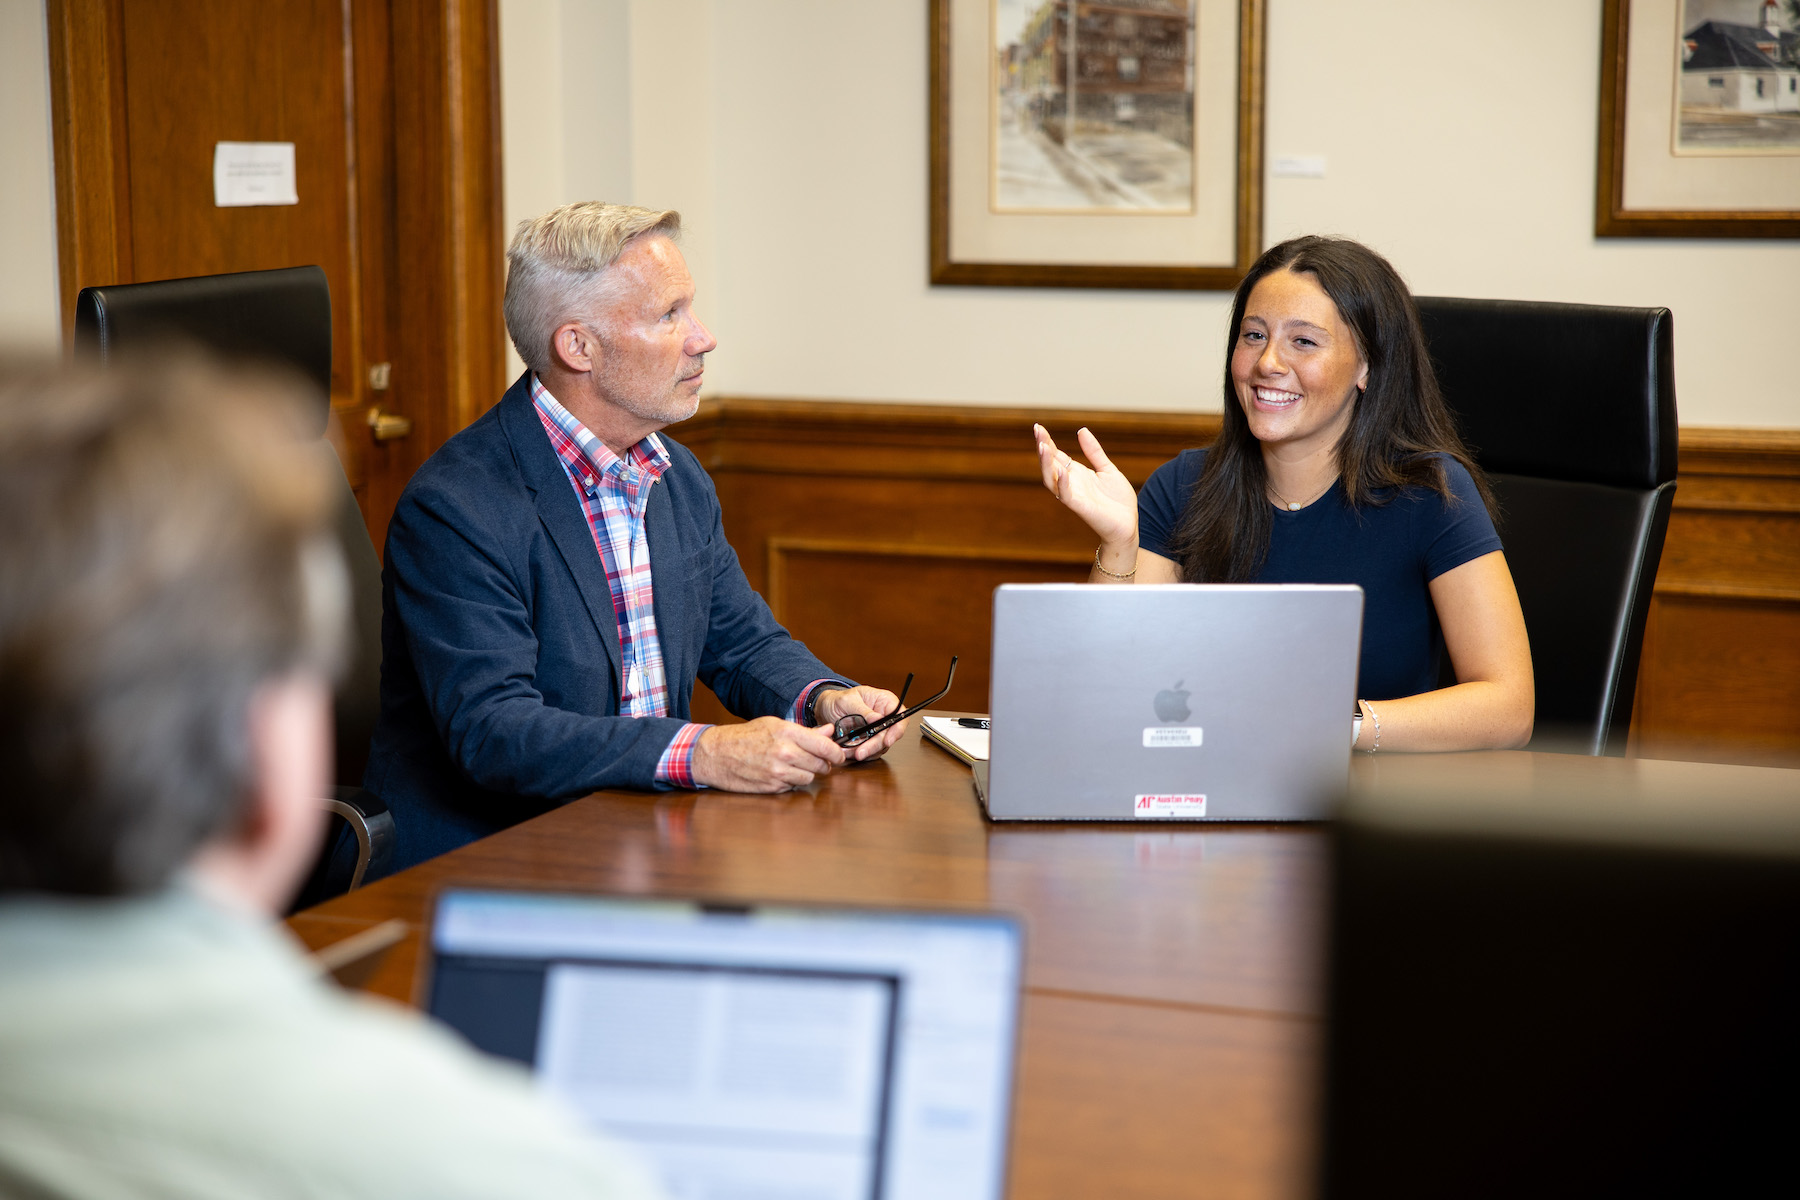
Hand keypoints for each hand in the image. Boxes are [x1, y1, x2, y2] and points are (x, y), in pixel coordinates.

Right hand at [691, 717, 845, 791]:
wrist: (715, 754)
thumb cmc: (744, 737)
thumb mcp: (774, 725)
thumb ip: (805, 731)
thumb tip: (830, 731)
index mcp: (787, 732)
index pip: (825, 746)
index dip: (837, 753)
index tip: (839, 756)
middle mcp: (785, 753)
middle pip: (820, 765)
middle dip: (822, 764)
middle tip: (815, 760)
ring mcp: (778, 773)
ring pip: (809, 778)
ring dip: (806, 774)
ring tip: (793, 766)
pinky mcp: (772, 788)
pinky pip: (793, 787)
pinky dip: (791, 782)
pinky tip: (779, 773)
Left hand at [812, 685, 906, 761]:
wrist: (825, 709)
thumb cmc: (838, 699)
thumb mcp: (848, 700)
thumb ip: (863, 710)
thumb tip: (877, 719)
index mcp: (885, 702)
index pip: (900, 717)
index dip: (897, 730)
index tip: (887, 741)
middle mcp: (884, 717)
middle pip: (889, 736)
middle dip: (874, 746)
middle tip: (860, 752)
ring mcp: (877, 731)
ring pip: (879, 747)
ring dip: (865, 752)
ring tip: (848, 752)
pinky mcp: (869, 741)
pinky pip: (869, 752)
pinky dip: (859, 754)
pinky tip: (847, 753)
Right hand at [1034, 424, 1138, 549]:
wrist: (1128, 525)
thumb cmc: (1118, 501)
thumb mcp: (1108, 469)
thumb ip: (1094, 452)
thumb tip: (1081, 430)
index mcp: (1076, 474)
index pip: (1056, 455)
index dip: (1047, 441)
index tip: (1038, 427)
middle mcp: (1071, 484)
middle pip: (1050, 464)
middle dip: (1043, 447)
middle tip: (1037, 430)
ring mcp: (1073, 495)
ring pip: (1051, 479)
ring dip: (1046, 464)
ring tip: (1043, 446)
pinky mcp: (1080, 507)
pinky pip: (1066, 496)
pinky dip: (1062, 483)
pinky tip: (1062, 471)